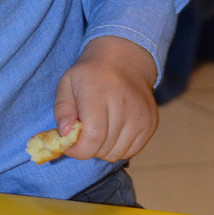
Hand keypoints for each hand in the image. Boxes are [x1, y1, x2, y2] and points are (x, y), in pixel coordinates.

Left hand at [53, 35, 158, 161]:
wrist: (124, 60)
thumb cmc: (90, 74)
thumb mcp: (66, 84)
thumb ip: (62, 110)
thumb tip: (64, 134)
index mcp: (99, 93)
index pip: (93, 136)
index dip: (78, 150)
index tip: (69, 145)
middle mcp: (125, 105)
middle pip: (104, 148)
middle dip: (87, 148)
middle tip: (82, 134)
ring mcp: (141, 116)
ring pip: (117, 153)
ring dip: (103, 150)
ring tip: (97, 131)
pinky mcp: (151, 124)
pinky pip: (131, 151)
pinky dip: (118, 148)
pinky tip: (112, 131)